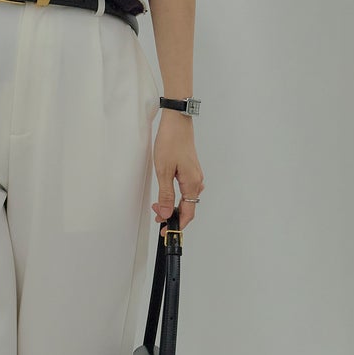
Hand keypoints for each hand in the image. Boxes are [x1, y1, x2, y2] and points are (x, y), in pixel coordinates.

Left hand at [151, 111, 203, 227]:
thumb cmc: (171, 142)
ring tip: (157, 206)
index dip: (177, 225)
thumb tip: (165, 213)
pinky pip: (186, 190)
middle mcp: (197, 181)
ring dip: (173, 206)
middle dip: (172, 216)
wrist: (177, 122)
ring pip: (186, 199)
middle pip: (187, 208)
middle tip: (156, 217)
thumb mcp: (164, 171)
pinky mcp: (191, 170)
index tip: (165, 232)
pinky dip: (175, 196)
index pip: (188, 213)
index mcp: (192, 184)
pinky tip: (166, 194)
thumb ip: (165, 195)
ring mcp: (195, 175)